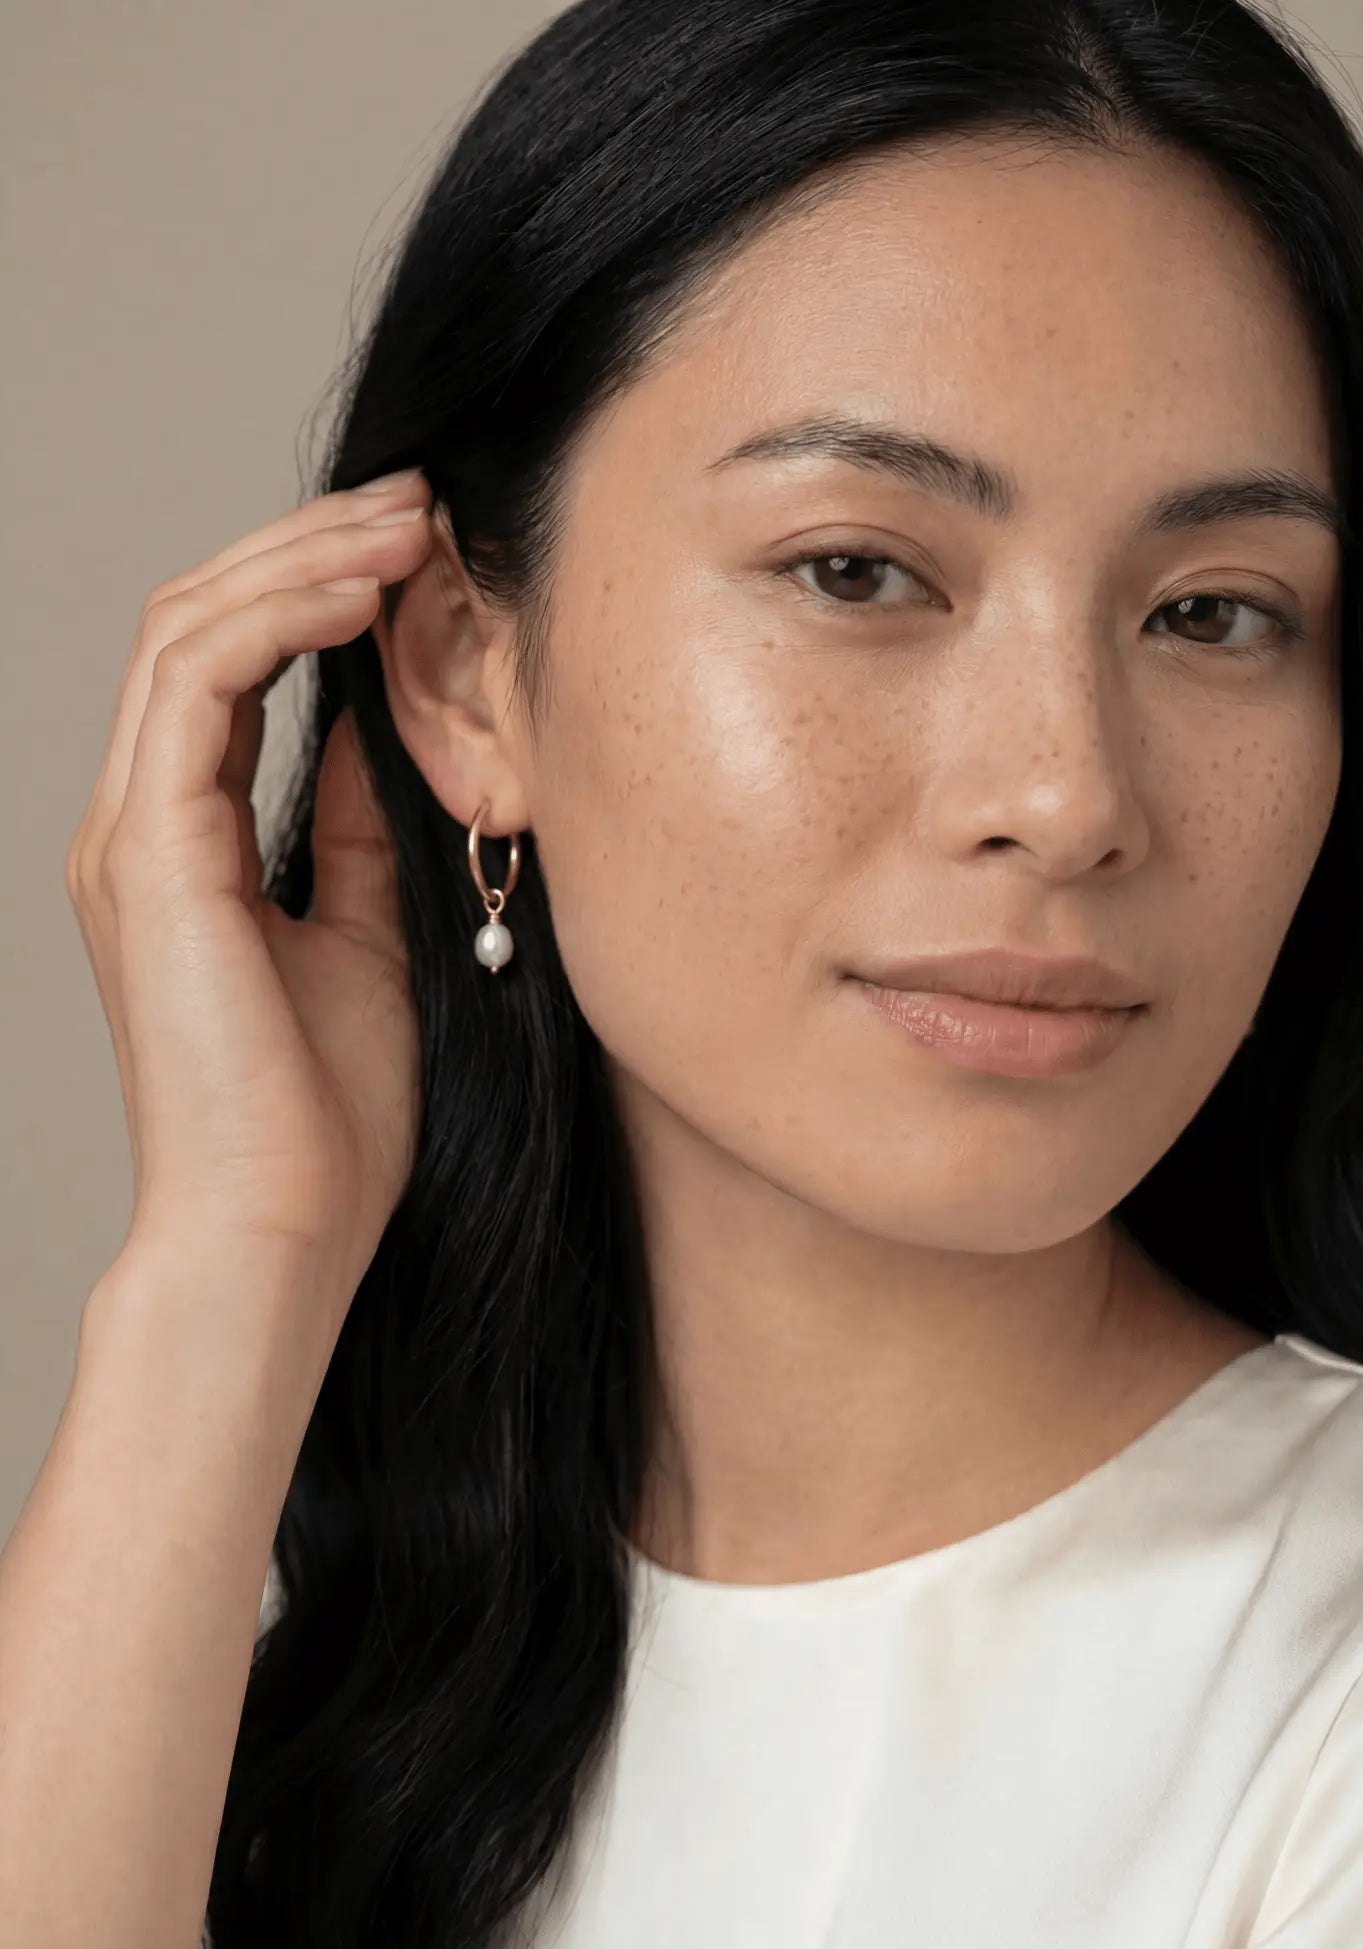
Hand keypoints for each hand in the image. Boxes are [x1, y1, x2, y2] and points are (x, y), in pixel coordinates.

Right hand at [66, 470, 433, 1300]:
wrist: (286, 1225)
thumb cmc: (329, 1112)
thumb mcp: (366, 932)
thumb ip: (360, 829)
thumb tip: (389, 734)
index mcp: (187, 841)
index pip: (233, 667)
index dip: (316, 589)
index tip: (418, 547)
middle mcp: (143, 821)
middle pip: (202, 623)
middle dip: (308, 546)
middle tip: (415, 500)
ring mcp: (133, 834)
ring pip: (190, 632)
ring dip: (299, 563)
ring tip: (405, 524)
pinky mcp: (151, 854)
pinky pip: (198, 687)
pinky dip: (276, 622)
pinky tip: (361, 594)